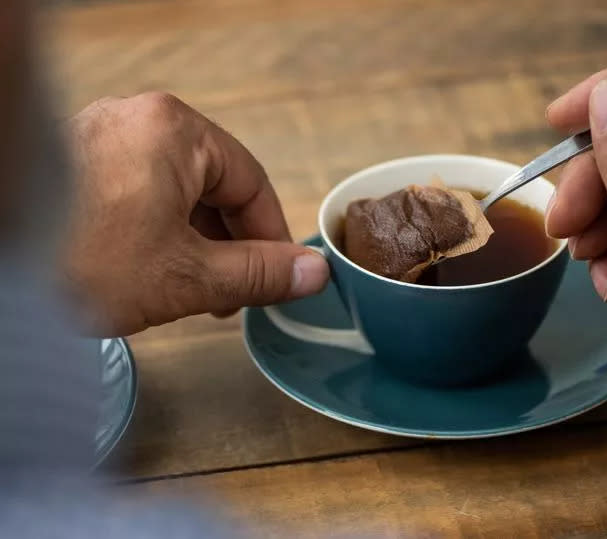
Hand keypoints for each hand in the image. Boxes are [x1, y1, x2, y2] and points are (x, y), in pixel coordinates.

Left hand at [64, 93, 328, 335]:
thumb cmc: (78, 264)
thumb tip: (314, 273)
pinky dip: (154, 229)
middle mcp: (137, 120)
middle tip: (233, 293)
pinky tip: (148, 270)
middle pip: (212, 184)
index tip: (280, 276)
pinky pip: (137, 190)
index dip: (271, 236)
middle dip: (228, 244)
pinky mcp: (72, 160)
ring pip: (174, 190)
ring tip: (189, 290)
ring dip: (192, 241)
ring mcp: (99, 136)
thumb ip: (260, 272)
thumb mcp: (188, 276)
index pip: (251, 183)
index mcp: (174, 131)